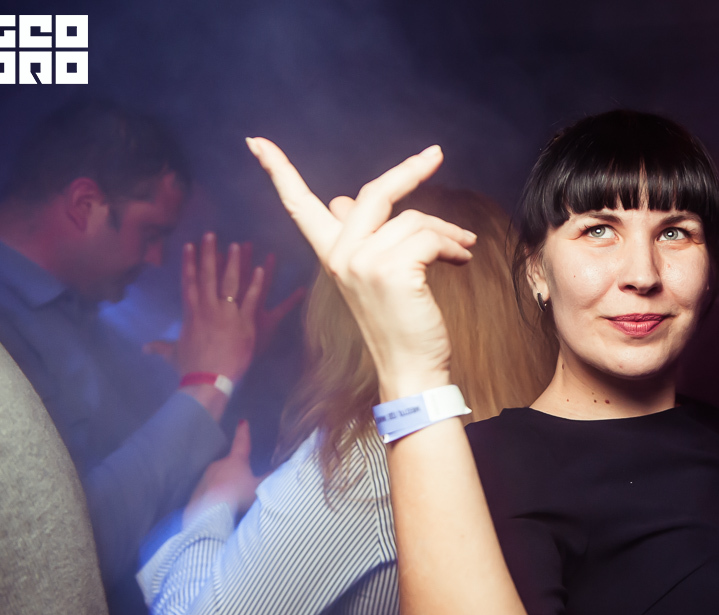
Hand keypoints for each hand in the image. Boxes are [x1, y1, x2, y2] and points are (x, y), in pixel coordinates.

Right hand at [145, 233, 264, 382]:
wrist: (207, 380)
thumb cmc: (189, 368)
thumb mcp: (173, 354)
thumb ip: (160, 347)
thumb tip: (144, 348)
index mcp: (191, 313)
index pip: (189, 282)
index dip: (189, 263)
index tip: (189, 245)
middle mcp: (208, 308)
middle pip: (208, 276)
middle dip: (209, 253)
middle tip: (210, 234)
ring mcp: (226, 314)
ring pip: (230, 283)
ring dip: (234, 263)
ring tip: (238, 244)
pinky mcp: (244, 323)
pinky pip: (252, 299)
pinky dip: (256, 284)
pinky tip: (261, 269)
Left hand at [183, 420, 264, 525]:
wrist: (211, 511)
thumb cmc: (238, 495)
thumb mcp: (259, 487)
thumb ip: (269, 477)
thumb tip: (280, 468)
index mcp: (235, 460)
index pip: (242, 442)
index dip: (243, 432)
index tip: (242, 422)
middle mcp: (219, 464)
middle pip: (230, 464)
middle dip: (236, 470)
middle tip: (242, 483)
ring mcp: (206, 476)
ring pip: (218, 476)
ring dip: (225, 483)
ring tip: (232, 499)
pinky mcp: (197, 489)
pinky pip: (209, 489)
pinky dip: (215, 494)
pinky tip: (220, 505)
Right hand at [246, 137, 475, 397]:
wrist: (410, 369)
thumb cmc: (400, 324)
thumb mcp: (373, 276)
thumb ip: (361, 236)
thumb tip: (342, 200)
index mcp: (330, 255)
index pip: (298, 206)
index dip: (278, 171)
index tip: (256, 141)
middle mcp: (340, 255)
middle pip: (373, 192)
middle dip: (409, 171)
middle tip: (434, 154)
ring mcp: (362, 262)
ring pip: (414, 220)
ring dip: (446, 232)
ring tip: (462, 247)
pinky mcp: (390, 270)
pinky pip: (428, 237)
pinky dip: (452, 245)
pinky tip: (462, 258)